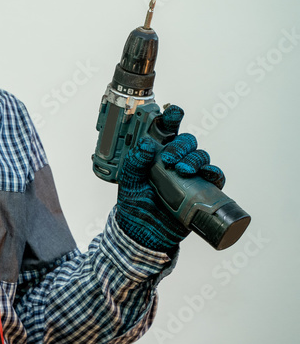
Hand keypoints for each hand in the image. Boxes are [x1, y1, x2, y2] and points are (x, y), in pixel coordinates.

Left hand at [115, 105, 226, 250]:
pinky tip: (207, 174)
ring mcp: (190, 176)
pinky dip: (214, 172)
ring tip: (183, 170)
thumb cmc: (135, 203)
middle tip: (169, 159)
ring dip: (196, 158)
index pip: (166, 132)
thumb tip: (146, 146)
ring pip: (201, 156)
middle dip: (181, 146)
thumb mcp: (128, 181)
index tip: (173, 111)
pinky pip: (215, 177)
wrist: (144, 232)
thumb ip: (134, 162)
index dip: (171, 118)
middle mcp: (176, 161)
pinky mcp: (202, 191)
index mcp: (157, 155)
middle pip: (187, 142)